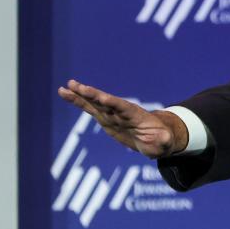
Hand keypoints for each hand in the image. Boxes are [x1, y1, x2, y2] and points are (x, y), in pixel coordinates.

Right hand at [57, 80, 188, 158]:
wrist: (155, 137)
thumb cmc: (161, 139)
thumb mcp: (164, 142)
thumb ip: (163, 140)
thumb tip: (164, 139)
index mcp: (136, 116)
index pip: (123, 108)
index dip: (113, 103)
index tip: (102, 98)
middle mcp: (122, 112)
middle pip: (105, 102)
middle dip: (92, 95)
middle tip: (77, 86)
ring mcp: (112, 114)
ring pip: (94, 104)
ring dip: (80, 96)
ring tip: (65, 87)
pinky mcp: (105, 118)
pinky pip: (89, 108)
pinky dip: (78, 101)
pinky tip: (64, 93)